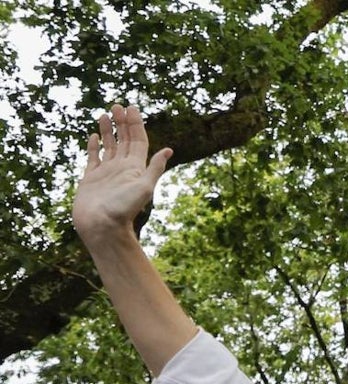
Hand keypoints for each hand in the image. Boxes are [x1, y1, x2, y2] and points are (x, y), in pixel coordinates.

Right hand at [72, 103, 172, 243]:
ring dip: (108, 130)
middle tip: (118, 105)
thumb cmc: (124, 209)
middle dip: (122, 122)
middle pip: (123, 140)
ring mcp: (106, 173)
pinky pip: (93, 158)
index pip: (137, 140)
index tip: (132, 107)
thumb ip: (155, 168)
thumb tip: (169, 150)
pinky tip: (95, 136)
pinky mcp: (91, 178)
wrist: (102, 227)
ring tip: (105, 114)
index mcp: (135, 168)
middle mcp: (122, 168)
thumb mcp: (144, 187)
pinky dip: (94, 146)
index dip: (136, 124)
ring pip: (109, 146)